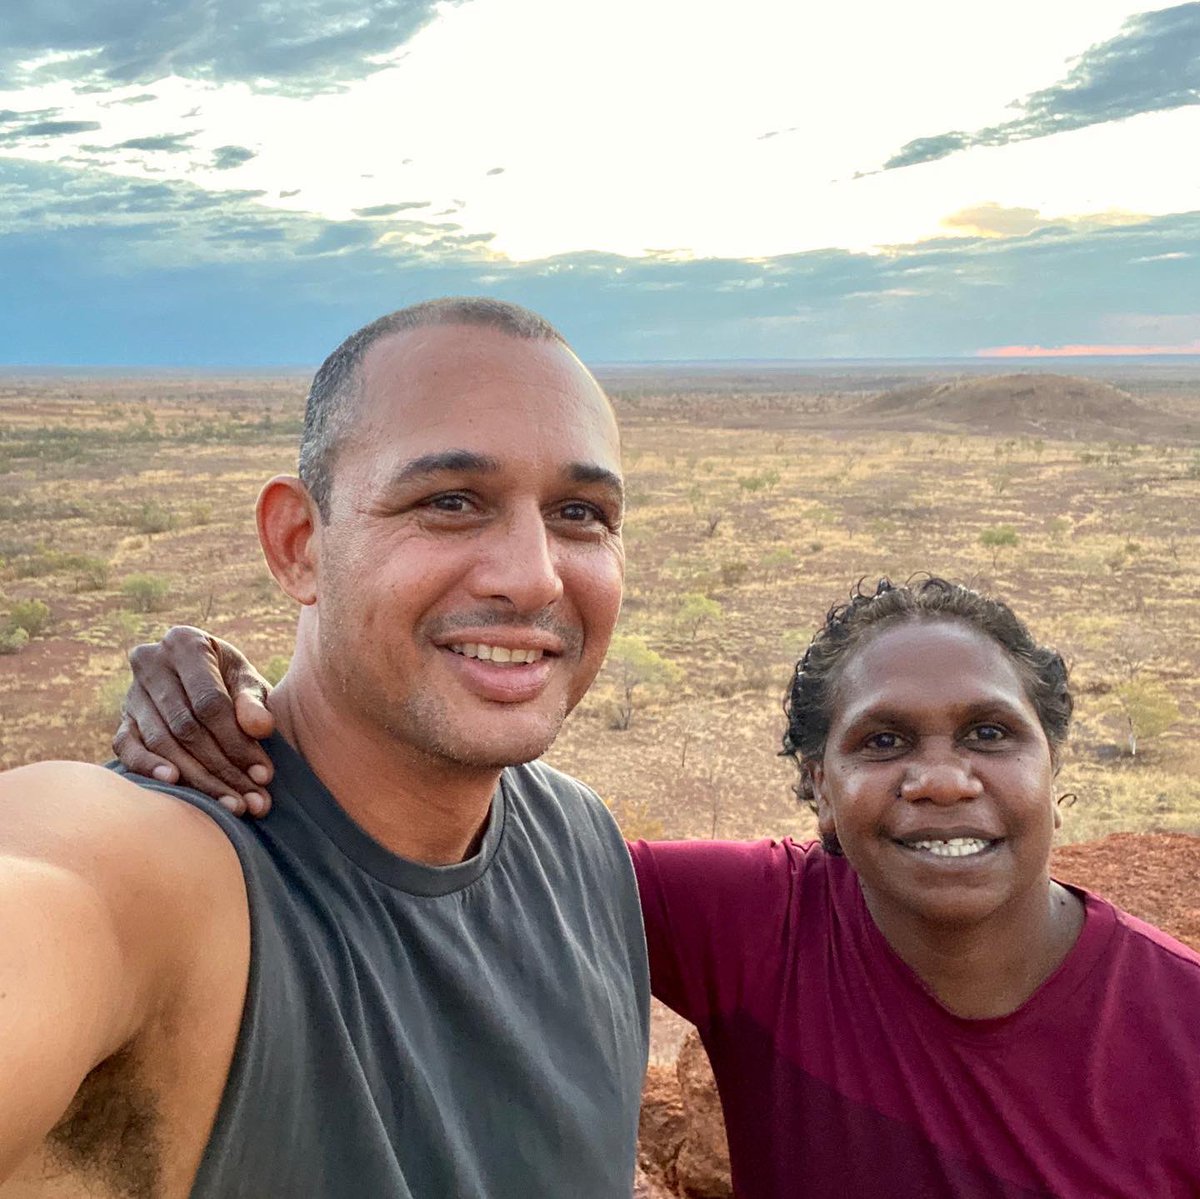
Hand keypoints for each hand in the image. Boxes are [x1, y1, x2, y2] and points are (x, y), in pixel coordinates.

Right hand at [113, 626, 276, 816]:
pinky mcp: (123, 720)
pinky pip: (128, 748)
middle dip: (223, 768)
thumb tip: (260, 728)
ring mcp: (132, 692)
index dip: (238, 742)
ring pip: (163, 742)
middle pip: (187, 728)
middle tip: (252, 800)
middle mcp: (152, 662)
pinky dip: (149, 767)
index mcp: (186, 643)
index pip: (211, 703)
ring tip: (232, 804)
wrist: (207, 678)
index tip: (264, 774)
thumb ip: (255, 702)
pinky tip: (175, 783)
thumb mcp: (249, 683)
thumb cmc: (233, 681)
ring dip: (199, 779)